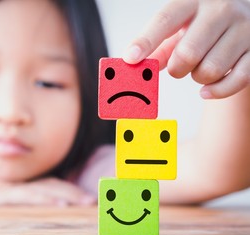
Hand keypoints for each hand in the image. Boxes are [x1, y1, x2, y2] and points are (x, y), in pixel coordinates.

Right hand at [0, 172, 95, 206]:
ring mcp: (11, 189)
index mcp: (20, 186)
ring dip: (68, 195)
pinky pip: (26, 196)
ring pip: (45, 190)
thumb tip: (29, 206)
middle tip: (95, 201)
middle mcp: (20, 185)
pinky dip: (44, 199)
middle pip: (54, 187)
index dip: (70, 191)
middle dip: (75, 194)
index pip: (51, 187)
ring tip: (86, 202)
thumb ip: (12, 199)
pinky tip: (60, 203)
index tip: (87, 199)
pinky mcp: (0, 194)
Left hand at [123, 0, 249, 98]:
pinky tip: (206, 90)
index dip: (145, 42)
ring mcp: (243, 29)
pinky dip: (216, 91)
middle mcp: (221, 10)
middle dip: (176, 69)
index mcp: (194, 0)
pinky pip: (235, 81)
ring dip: (197, 78)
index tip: (130, 59)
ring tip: (199, 68)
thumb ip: (159, 45)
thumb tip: (137, 65)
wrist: (246, 16)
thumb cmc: (204, 25)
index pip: (165, 21)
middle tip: (177, 68)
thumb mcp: (180, 27)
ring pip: (209, 70)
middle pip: (188, 53)